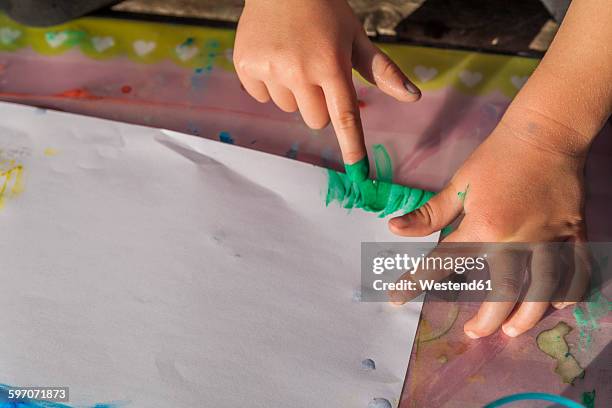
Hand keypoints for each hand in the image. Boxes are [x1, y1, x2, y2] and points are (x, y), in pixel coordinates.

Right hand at [233, 0, 420, 163]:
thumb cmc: (325, 11)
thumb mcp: (356, 36)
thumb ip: (382, 71)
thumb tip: (413, 97)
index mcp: (331, 64)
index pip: (344, 117)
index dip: (352, 148)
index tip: (359, 175)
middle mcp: (299, 70)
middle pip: (316, 119)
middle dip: (320, 104)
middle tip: (316, 72)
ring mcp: (269, 69)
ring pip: (289, 108)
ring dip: (294, 92)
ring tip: (293, 58)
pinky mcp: (246, 66)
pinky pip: (261, 96)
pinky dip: (268, 83)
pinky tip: (273, 56)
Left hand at [388, 107, 589, 337]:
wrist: (546, 133)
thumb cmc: (496, 158)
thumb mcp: (459, 184)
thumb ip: (430, 213)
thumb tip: (394, 228)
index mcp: (483, 224)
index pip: (444, 261)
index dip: (417, 281)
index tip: (397, 298)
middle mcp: (517, 237)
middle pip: (503, 290)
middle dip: (487, 318)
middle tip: (474, 332)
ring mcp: (549, 237)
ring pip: (542, 289)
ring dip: (527, 316)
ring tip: (511, 331)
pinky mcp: (574, 233)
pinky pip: (575, 270)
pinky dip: (567, 292)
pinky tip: (555, 305)